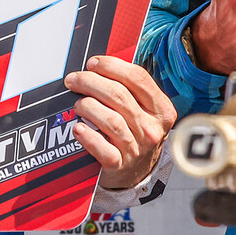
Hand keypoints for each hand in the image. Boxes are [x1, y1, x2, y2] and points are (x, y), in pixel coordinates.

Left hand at [63, 54, 177, 193]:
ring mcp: (137, 148)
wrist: (136, 171)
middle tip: (74, 80)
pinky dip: (87, 136)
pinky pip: (101, 148)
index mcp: (161, 109)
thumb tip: (96, 66)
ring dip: (87, 106)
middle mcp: (152, 128)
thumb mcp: (144, 110)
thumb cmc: (135, 133)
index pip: (138, 78)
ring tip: (77, 104)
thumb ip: (129, 88)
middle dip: (90, 82)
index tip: (92, 63)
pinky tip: (78, 128)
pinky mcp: (119, 164)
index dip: (111, 66)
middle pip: (119, 95)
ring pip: (109, 119)